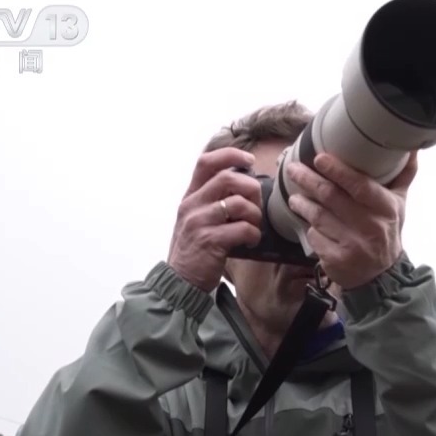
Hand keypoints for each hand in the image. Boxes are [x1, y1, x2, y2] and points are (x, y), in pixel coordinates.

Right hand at [167, 147, 264, 291]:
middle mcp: (191, 205)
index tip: (250, 161)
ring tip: (253, 227)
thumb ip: (213, 199)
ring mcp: (199, 222)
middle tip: (255, 206)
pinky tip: (250, 241)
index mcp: (190, 196)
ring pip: (238, 203)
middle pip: (228, 178)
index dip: (231, 155)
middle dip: (251, 189)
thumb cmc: (196, 249)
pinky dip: (253, 234)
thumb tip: (246, 183)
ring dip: (255, 214)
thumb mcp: (197, 218)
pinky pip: (242, 228)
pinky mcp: (209, 241)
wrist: (180, 281)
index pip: (206, 161)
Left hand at [285, 152, 416, 289]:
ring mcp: (353, 245)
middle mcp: (371, 227)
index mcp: (387, 209)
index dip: (338, 171)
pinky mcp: (337, 260)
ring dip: (302, 203)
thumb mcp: (399, 204)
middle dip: (309, 180)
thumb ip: (403, 175)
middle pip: (332, 197)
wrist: (382, 275)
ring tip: (295, 196)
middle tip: (294, 169)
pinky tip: (307, 222)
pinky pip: (315, 237)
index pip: (360, 186)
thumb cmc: (386, 230)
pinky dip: (309, 228)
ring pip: (319, 217)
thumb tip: (412, 148)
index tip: (319, 158)